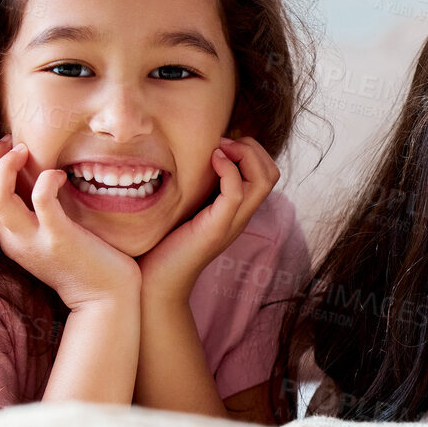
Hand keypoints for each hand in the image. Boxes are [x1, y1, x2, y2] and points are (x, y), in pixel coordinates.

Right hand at [0, 136, 141, 309]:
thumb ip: (36, 212)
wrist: (105, 299)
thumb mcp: (49, 236)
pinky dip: (46, 179)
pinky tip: (60, 175)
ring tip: (26, 150)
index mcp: (10, 238)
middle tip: (14, 141)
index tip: (8, 147)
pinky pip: (41, 200)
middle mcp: (14, 241)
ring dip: (6, 165)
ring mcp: (34, 241)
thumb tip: (35, 175)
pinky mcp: (59, 239)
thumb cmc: (84, 261)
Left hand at [137, 136, 280, 302]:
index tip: (221, 143)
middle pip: (271, 173)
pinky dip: (228, 169)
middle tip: (222, 144)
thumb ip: (196, 188)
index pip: (267, 172)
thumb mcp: (186, 208)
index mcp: (237, 210)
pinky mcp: (216, 229)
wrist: (156, 283)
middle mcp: (241, 216)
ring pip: (263, 180)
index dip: (251, 149)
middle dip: (252, 147)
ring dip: (244, 153)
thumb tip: (190, 157)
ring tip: (218, 150)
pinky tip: (211, 160)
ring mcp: (232, 223)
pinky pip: (236, 193)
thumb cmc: (164, 244)